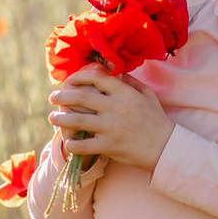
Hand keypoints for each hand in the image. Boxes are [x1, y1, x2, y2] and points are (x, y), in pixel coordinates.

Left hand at [47, 70, 172, 170]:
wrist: (165, 147)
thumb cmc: (156, 120)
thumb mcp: (147, 95)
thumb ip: (130, 82)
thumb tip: (114, 71)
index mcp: (124, 93)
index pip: (96, 78)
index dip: (78, 77)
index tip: (68, 80)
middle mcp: (116, 107)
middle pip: (82, 96)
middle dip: (63, 96)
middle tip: (52, 97)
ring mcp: (111, 127)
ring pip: (78, 119)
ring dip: (61, 118)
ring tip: (52, 117)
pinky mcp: (110, 145)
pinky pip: (84, 145)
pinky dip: (72, 144)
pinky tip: (67, 142)